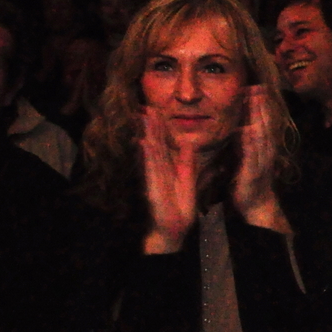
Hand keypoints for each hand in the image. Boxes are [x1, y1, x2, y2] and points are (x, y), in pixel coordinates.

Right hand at [141, 109, 198, 253]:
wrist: (172, 227)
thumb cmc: (177, 205)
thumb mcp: (187, 178)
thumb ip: (187, 161)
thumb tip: (188, 142)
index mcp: (166, 166)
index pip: (162, 142)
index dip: (159, 126)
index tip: (156, 108)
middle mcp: (157, 168)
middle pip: (154, 142)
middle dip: (150, 125)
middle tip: (145, 105)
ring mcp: (153, 177)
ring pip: (151, 151)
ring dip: (147, 134)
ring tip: (143, 117)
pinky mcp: (153, 187)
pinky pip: (150, 169)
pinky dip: (147, 156)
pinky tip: (144, 143)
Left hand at [231, 86, 287, 229]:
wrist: (256, 206)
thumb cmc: (248, 181)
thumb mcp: (245, 157)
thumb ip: (244, 141)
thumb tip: (241, 125)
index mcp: (262, 146)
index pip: (262, 120)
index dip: (259, 104)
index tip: (254, 86)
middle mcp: (265, 150)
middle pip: (266, 122)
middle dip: (262, 104)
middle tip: (257, 85)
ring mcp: (261, 160)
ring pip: (262, 134)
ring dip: (260, 116)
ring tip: (256, 99)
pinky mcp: (253, 172)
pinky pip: (252, 154)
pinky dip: (251, 141)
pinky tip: (249, 128)